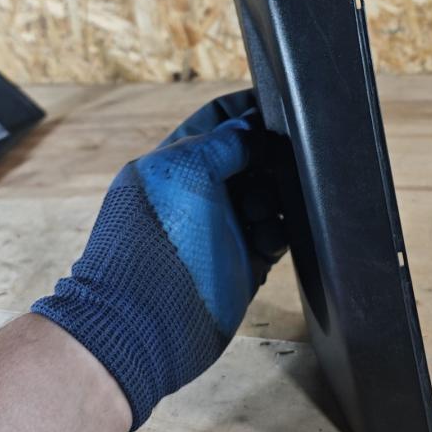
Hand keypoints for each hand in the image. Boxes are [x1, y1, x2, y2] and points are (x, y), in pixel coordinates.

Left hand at [32, 90, 285, 428]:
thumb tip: (254, 127)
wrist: (145, 323)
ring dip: (279, 195)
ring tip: (266, 209)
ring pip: (269, 194)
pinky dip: (282, 231)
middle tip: (286, 160)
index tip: (278, 108)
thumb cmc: (153, 241)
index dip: (248, 111)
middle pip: (252, 156)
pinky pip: (277, 235)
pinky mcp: (245, 262)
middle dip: (272, 154)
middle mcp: (204, 191)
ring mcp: (225, 227)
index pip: (219, 120)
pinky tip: (271, 237)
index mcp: (179, 162)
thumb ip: (222, 143)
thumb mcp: (184, 174)